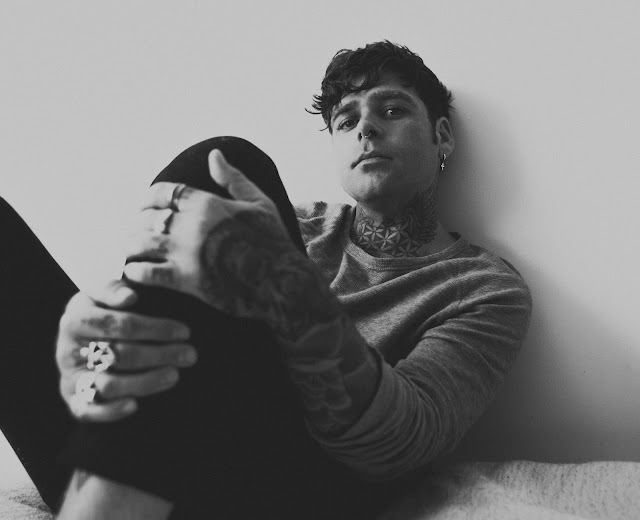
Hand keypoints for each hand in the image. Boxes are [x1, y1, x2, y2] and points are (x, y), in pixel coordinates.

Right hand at [56, 279, 194, 421]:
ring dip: (145, 382)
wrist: (78, 341)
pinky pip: (87, 412)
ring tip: (175, 375)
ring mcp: (70, 377)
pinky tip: (136, 405)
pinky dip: (110, 411)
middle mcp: (67, 350)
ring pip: (109, 384)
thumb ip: (112, 288)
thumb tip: (130, 296)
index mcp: (74, 319)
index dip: (155, 328)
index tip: (185, 331)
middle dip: (160, 354)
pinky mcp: (73, 400)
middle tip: (190, 355)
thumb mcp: (100, 294)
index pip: (120, 324)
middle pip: (119, 355)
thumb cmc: (99, 313)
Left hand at [123, 150, 321, 336]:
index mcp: (206, 203)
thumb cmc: (273, 241)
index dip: (150, 199)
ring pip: (139, 243)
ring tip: (136, 251)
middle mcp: (191, 225)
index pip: (162, 192)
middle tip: (140, 231)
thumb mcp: (259, 203)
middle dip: (140, 223)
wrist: (282, 282)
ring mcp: (185, 253)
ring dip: (133, 246)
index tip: (149, 208)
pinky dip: (134, 271)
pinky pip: (144, 273)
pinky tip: (138, 271)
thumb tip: (213, 154)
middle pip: (145, 217)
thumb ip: (232, 178)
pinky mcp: (184, 281)